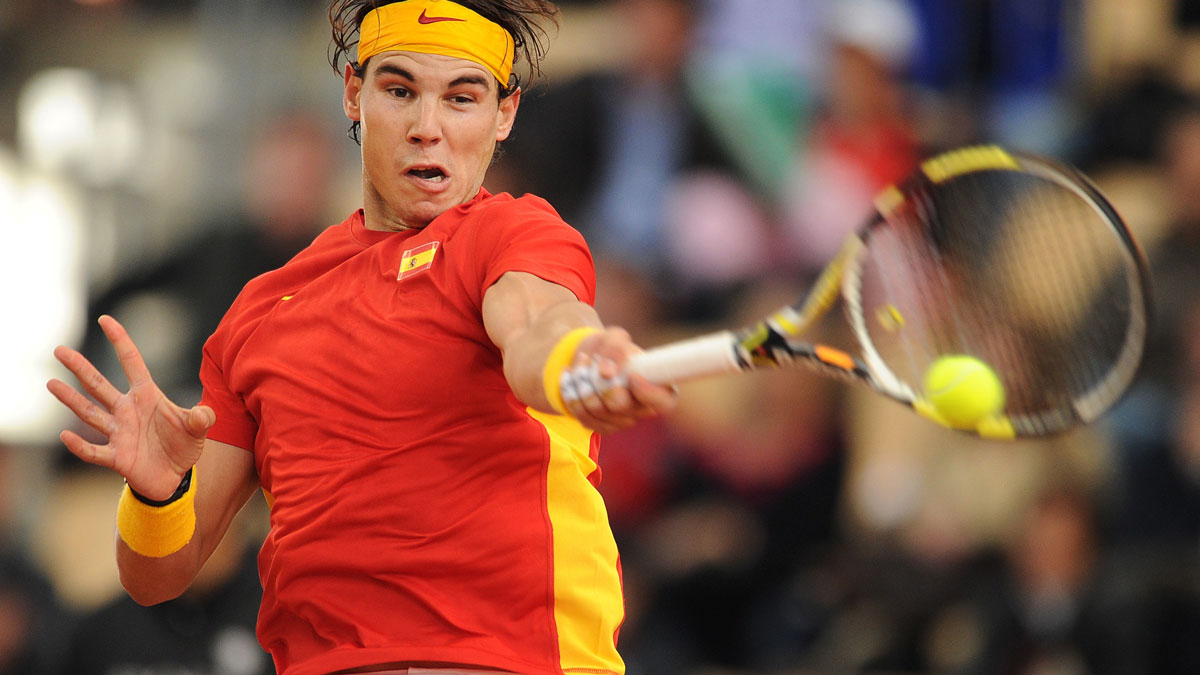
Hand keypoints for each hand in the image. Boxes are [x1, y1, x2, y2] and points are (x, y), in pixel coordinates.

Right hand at [46, 315, 213, 500]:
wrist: (175, 477)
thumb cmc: (183, 445)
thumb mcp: (198, 429)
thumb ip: (201, 418)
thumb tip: (203, 414)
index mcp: (147, 396)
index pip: (131, 362)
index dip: (120, 341)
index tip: (105, 319)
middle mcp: (127, 410)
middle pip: (99, 385)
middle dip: (80, 367)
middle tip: (59, 350)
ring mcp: (118, 433)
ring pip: (90, 413)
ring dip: (71, 399)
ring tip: (51, 383)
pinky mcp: (115, 457)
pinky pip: (93, 450)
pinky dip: (80, 445)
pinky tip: (65, 436)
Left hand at [560, 328, 677, 433]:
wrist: (590, 359)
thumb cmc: (609, 348)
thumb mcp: (614, 337)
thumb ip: (615, 348)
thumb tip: (608, 372)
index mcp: (658, 386)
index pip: (664, 402)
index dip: (649, 393)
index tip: (632, 376)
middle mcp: (643, 408)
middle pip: (620, 406)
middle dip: (599, 382)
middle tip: (593, 364)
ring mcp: (623, 421)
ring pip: (597, 411)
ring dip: (581, 386)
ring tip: (579, 368)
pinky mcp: (603, 427)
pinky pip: (584, 418)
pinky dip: (572, 397)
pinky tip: (572, 381)